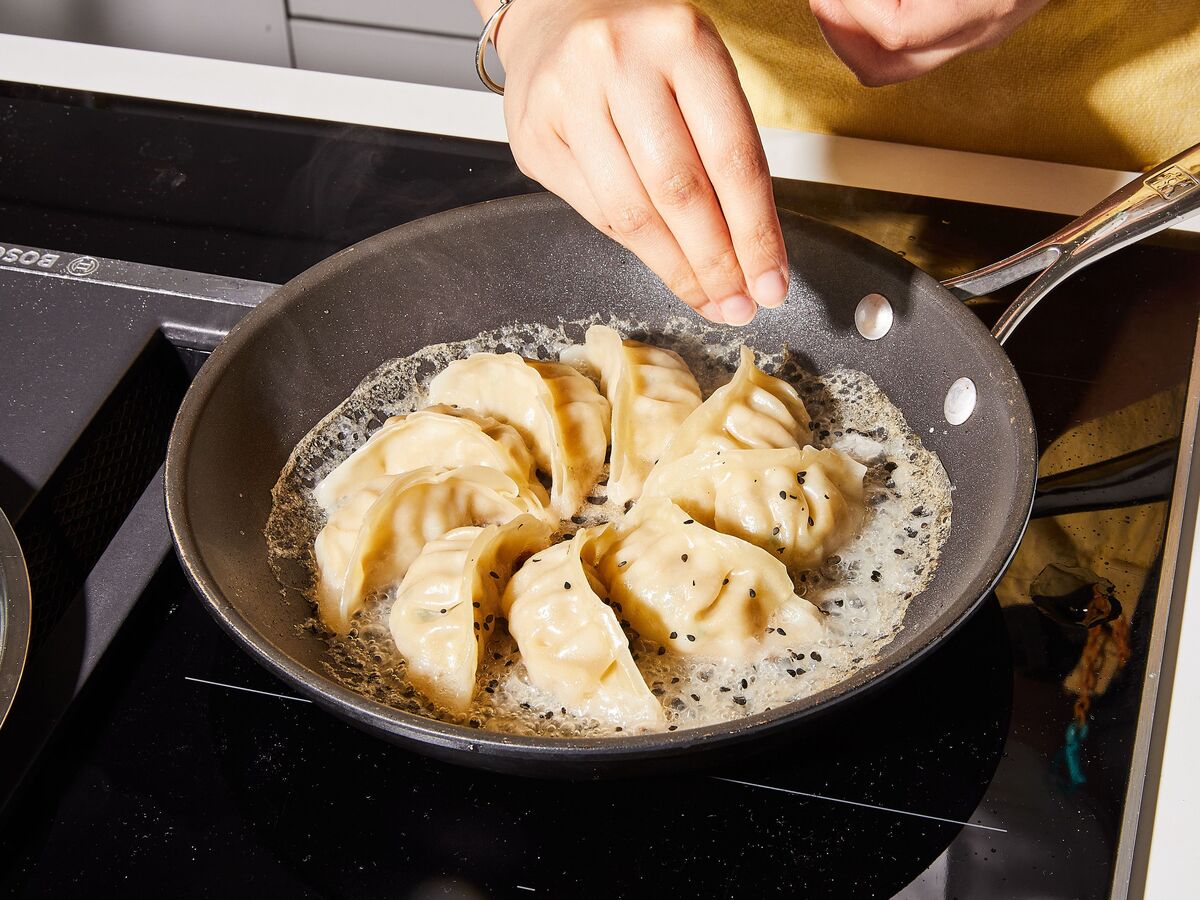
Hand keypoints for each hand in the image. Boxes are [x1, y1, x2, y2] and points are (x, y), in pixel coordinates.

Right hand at [484, 0, 788, 324]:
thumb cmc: (643, 51)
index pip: (732, 156)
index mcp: (681, 39)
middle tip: (738, 304)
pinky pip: (594, 212)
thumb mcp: (699, 70)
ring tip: (707, 297)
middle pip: (679, 191)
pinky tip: (661, 262)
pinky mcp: (534, 136)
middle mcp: (619, 62)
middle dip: (716, 262)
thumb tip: (752, 251)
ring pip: (632, 212)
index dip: (756, 232)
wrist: (556, 13)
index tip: (772, 282)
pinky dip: (634, 248)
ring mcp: (568, 99)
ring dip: (676, 269)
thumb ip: (725, 146)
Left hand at [810, 0, 1048, 85]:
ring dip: (852, 34)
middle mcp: (981, 26)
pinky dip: (875, 26)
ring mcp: (977, 30)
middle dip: (839, 32)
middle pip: (887, 67)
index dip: (852, 9)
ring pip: (894, 66)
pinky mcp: (971, 24)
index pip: (898, 32)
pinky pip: (911, 45)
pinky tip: (866, 1)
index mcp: (986, 0)